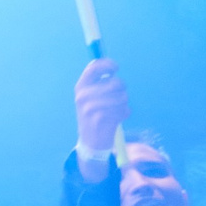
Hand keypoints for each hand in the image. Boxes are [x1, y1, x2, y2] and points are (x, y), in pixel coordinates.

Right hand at [75, 58, 128, 176]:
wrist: (91, 141)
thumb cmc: (95, 114)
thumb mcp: (90, 97)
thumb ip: (98, 82)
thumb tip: (112, 66)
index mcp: (80, 87)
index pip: (94, 67)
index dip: (108, 64)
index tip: (116, 68)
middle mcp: (83, 95)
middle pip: (115, 82)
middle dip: (122, 89)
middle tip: (119, 96)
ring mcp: (90, 107)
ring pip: (122, 96)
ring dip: (124, 103)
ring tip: (117, 110)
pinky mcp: (101, 118)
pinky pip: (123, 109)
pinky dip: (124, 114)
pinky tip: (116, 119)